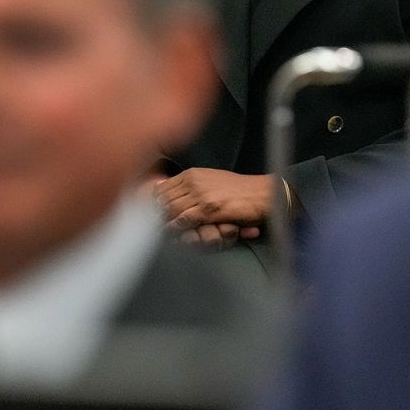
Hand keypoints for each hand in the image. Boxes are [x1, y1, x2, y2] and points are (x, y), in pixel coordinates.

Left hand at [156, 169, 271, 245]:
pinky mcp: (209, 209)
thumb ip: (187, 185)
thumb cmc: (238, 190)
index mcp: (192, 174)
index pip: (161, 188)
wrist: (262, 193)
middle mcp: (193, 181)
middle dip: (154, 215)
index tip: (147, 215)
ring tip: (157, 233)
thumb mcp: (210, 181)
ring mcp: (201, 195)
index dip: (152, 203)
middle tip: (149, 228)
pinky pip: (184, 220)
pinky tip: (172, 235)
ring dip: (162, 224)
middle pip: (162, 199)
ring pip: (170, 210)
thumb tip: (160, 186)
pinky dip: (176, 228)